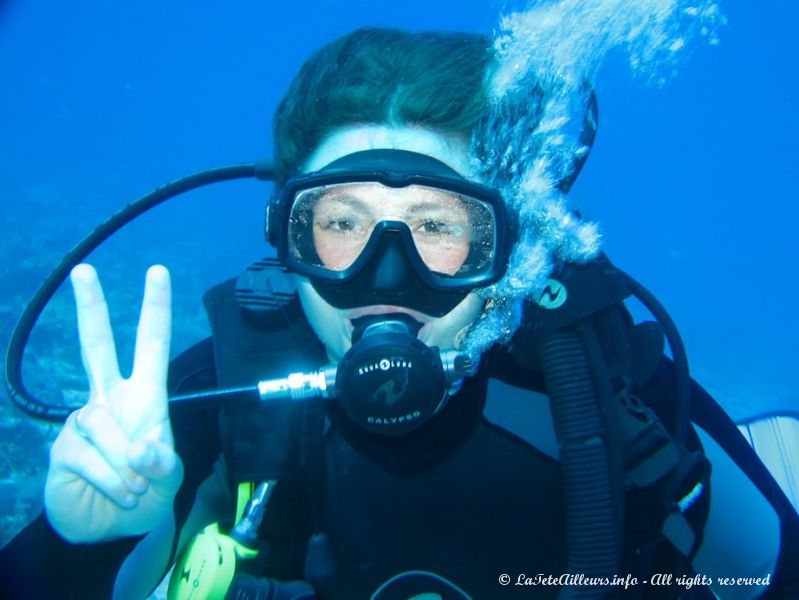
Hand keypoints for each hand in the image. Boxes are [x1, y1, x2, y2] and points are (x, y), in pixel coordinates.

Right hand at [45, 264, 182, 542]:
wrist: (108, 529)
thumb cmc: (144, 492)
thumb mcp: (167, 478)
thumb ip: (162, 462)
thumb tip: (138, 446)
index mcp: (144, 396)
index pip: (150, 346)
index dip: (155, 310)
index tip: (157, 272)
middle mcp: (110, 399)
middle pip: (97, 346)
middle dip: (91, 309)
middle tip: (84, 270)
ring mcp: (83, 422)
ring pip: (101, 425)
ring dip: (123, 464)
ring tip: (132, 487)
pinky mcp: (63, 449)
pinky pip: (87, 455)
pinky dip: (110, 479)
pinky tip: (117, 491)